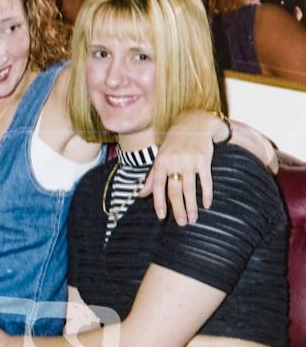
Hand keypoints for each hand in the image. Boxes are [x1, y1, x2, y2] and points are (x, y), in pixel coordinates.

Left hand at [139, 110, 219, 224]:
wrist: (194, 123)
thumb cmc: (173, 143)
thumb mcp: (159, 157)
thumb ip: (151, 177)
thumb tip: (140, 195)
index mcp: (161, 162)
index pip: (157, 186)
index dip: (158, 202)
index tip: (161, 216)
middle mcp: (174, 163)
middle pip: (175, 191)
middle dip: (177, 209)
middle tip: (181, 223)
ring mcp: (190, 162)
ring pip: (190, 189)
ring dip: (191, 206)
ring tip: (192, 218)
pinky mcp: (204, 160)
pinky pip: (206, 181)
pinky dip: (206, 194)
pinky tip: (206, 205)